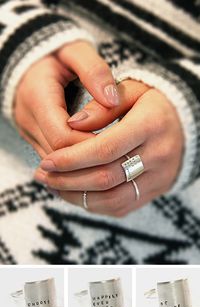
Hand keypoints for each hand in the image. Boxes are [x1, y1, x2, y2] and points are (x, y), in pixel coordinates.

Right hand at [15, 41, 118, 157]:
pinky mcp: (33, 138)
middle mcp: (28, 119)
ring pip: (54, 164)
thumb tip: (112, 100)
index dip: (90, 145)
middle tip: (118, 155)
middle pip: (58, 155)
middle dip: (89, 159)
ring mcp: (28, 132)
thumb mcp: (76, 51)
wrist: (30, 62)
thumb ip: (95, 71)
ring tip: (109, 159)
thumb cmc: (57, 54)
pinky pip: (52, 161)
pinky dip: (74, 164)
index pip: (62, 137)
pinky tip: (94, 159)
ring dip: (82, 165)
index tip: (117, 142)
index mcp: (37, 97)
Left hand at [35, 80, 183, 216]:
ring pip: (112, 199)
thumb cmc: (154, 104)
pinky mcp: (155, 192)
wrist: (186, 125)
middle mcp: (159, 156)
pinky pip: (121, 207)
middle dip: (68, 180)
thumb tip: (71, 124)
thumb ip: (102, 106)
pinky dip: (94, 204)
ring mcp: (160, 179)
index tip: (47, 161)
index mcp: (151, 125)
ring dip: (78, 196)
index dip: (72, 158)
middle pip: (106, 178)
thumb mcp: (131, 91)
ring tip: (53, 186)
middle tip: (43, 175)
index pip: (106, 149)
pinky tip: (75, 193)